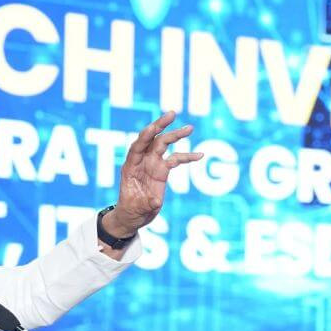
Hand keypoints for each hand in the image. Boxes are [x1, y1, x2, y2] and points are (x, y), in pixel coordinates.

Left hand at [103, 110, 203, 236]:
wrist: (134, 216)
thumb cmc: (131, 211)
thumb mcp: (136, 209)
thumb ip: (146, 203)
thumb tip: (156, 201)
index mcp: (130, 167)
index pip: (137, 147)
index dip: (145, 136)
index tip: (154, 127)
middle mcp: (141, 161)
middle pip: (152, 139)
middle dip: (161, 126)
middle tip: (172, 114)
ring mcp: (152, 164)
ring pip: (164, 145)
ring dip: (176, 135)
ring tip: (190, 128)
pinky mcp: (162, 170)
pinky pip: (176, 160)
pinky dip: (187, 157)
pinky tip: (200, 155)